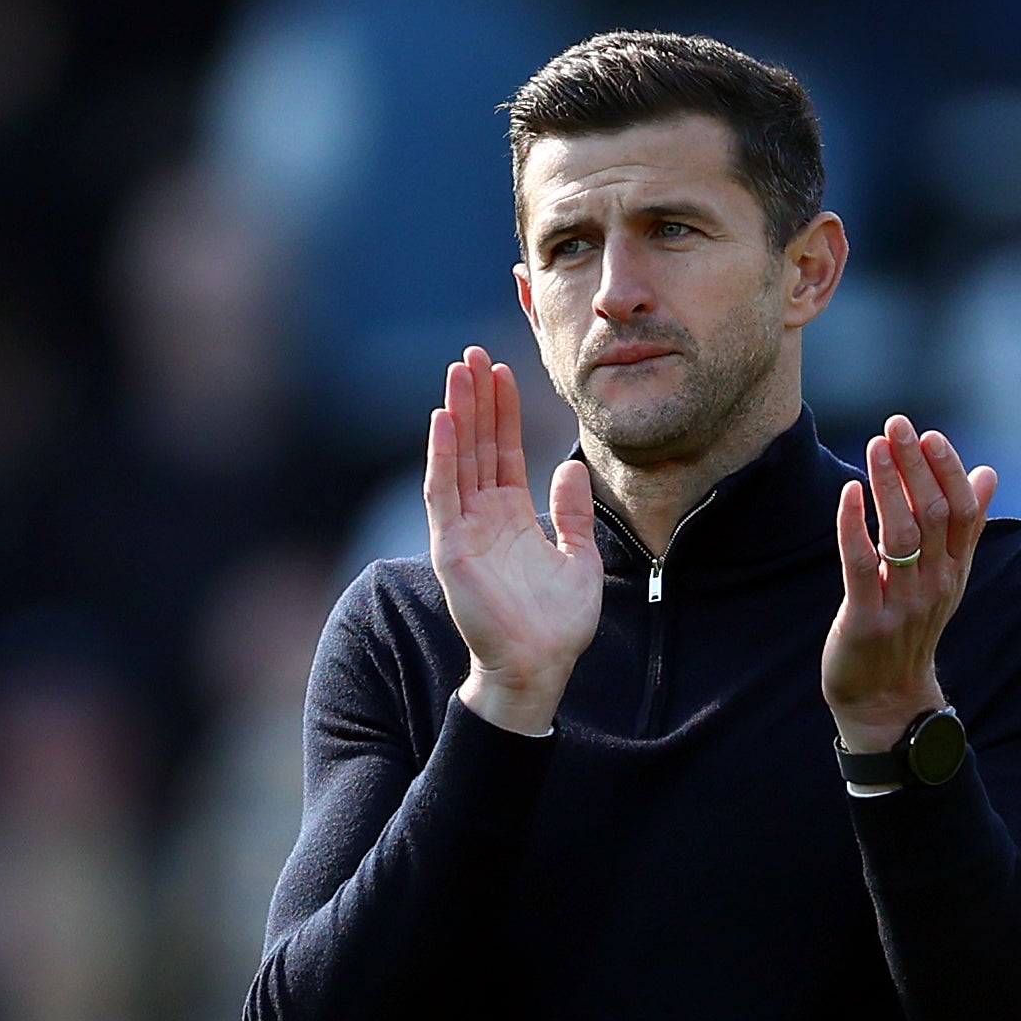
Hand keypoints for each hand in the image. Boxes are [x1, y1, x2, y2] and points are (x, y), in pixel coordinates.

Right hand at [427, 349, 597, 732]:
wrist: (541, 666)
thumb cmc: (558, 624)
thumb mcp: (579, 558)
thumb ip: (574, 513)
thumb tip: (571, 467)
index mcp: (512, 516)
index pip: (504, 451)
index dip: (504, 412)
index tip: (505, 371)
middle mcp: (483, 516)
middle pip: (477, 446)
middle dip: (476, 400)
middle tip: (474, 354)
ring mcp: (463, 529)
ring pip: (456, 459)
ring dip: (456, 415)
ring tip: (459, 372)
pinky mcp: (450, 547)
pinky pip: (442, 492)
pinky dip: (441, 456)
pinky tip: (442, 420)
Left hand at [828, 413, 992, 746]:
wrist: (886, 699)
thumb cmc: (910, 628)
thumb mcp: (944, 577)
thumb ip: (967, 526)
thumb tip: (989, 474)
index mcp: (955, 571)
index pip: (962, 513)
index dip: (949, 472)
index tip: (929, 435)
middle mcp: (935, 586)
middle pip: (933, 516)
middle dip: (915, 467)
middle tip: (897, 425)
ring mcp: (903, 604)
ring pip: (901, 534)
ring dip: (888, 485)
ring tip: (875, 445)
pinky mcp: (866, 619)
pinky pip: (861, 565)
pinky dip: (855, 525)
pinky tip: (850, 491)